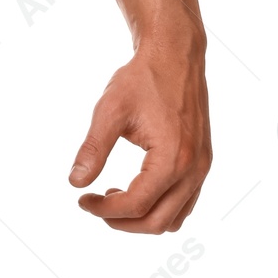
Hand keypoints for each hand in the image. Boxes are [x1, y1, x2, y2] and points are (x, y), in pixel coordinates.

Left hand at [68, 40, 210, 232]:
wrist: (175, 55)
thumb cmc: (142, 78)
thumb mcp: (110, 110)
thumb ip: (93, 148)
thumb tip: (75, 182)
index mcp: (173, 159)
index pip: (137, 204)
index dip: (105, 209)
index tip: (82, 200)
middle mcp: (194, 170)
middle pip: (158, 222)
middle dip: (122, 221)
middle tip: (95, 206)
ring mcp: (202, 168)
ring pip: (174, 217)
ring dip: (143, 217)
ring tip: (114, 195)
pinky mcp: (202, 161)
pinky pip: (185, 201)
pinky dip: (160, 205)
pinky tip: (136, 185)